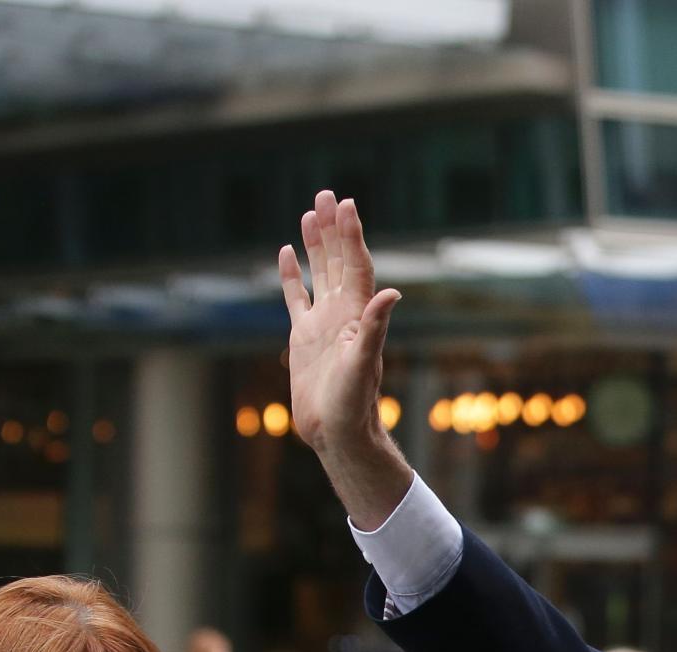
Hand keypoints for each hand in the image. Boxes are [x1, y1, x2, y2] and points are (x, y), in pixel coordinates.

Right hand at [279, 191, 412, 530]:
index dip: (350, 235)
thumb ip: (374, 328)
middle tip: (325, 193)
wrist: (339, 433)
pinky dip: (291, 276)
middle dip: (332, 228)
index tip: (345, 204)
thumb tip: (392, 293)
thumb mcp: (363, 365)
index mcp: (356, 316)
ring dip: (315, 244)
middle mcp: (342, 314)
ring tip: (309, 213)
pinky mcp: (303, 337)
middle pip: (338, 261)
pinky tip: (285, 254)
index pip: (355, 265)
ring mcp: (322, 324)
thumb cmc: (354, 405)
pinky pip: (296, 298)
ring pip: (318, 273)